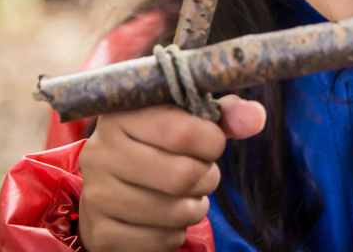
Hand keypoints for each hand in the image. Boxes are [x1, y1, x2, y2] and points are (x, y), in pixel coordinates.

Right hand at [78, 95, 266, 251]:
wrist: (116, 185)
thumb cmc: (160, 144)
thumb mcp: (189, 119)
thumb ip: (224, 114)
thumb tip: (256, 116)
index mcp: (121, 115)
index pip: (182, 133)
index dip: (212, 142)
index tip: (212, 143)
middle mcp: (100, 153)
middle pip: (181, 176)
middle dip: (207, 178)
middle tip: (203, 174)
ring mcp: (96, 195)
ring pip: (174, 212)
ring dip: (194, 207)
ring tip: (185, 195)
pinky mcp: (100, 233)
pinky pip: (160, 241)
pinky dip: (175, 233)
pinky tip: (164, 217)